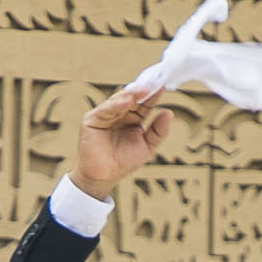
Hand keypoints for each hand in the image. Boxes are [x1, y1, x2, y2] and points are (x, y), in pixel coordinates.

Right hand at [70, 80, 175, 196]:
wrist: (102, 178)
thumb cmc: (123, 164)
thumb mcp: (147, 147)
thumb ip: (158, 131)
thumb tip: (169, 112)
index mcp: (132, 119)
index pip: (144, 104)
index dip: (153, 96)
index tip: (164, 86)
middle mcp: (119, 114)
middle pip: (132, 98)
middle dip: (143, 91)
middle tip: (154, 84)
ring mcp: (105, 115)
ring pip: (119, 100)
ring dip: (131, 95)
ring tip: (143, 91)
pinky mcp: (92, 119)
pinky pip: (105, 109)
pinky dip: (116, 104)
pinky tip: (127, 102)